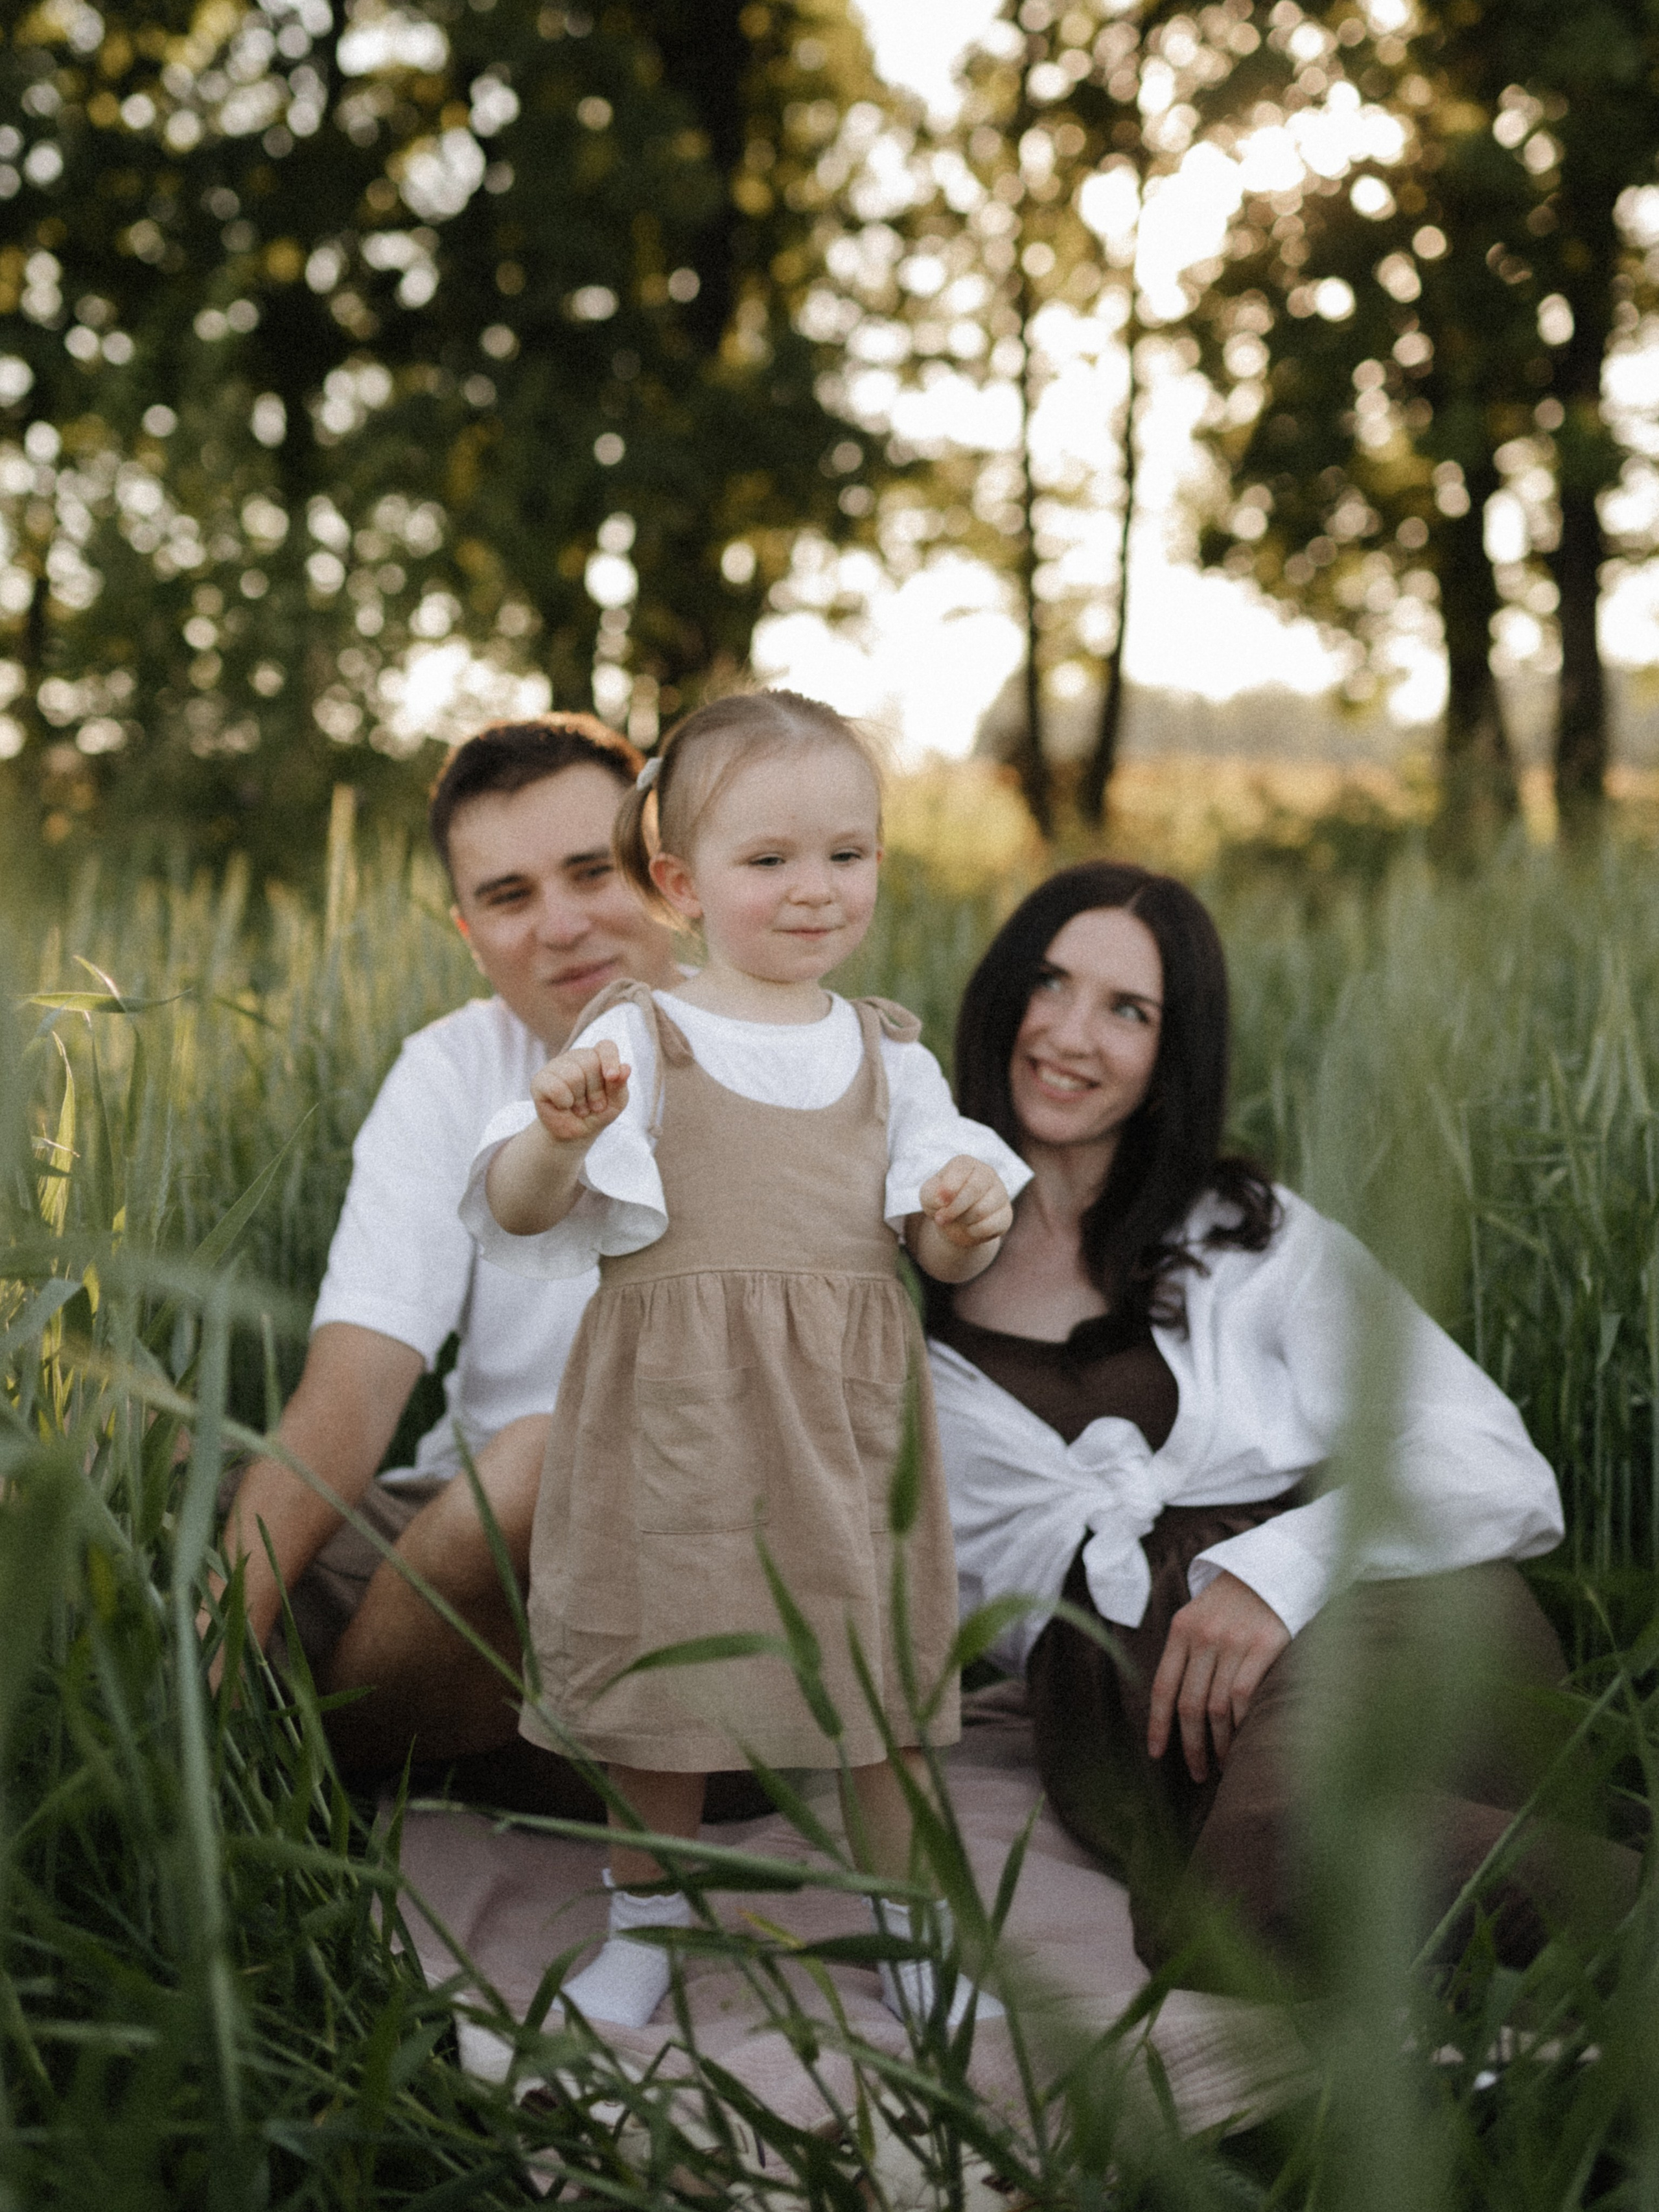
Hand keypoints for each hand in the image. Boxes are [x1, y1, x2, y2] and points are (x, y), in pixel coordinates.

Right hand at [531, 1041, 629, 1145]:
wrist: (576, 1133)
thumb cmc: (598, 1112)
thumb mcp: (616, 1102)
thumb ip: (620, 1085)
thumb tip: (626, 1067)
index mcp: (597, 1057)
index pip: (606, 1047)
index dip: (610, 1060)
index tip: (611, 1077)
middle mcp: (576, 1057)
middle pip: (590, 1063)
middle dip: (596, 1091)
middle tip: (594, 1105)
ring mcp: (556, 1066)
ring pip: (573, 1076)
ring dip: (580, 1100)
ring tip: (579, 1107)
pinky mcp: (540, 1080)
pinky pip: (556, 1088)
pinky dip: (564, 1103)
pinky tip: (563, 1106)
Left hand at [917, 1156, 1013, 1250]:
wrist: (956, 1224)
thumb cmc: (941, 1203)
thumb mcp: (928, 1196)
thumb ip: (932, 1194)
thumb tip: (943, 1199)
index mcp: (966, 1164)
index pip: (962, 1169)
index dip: (949, 1187)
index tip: (939, 1202)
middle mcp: (987, 1173)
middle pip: (974, 1189)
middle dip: (954, 1209)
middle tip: (941, 1219)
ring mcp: (1000, 1193)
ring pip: (982, 1210)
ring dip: (963, 1220)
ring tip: (959, 1219)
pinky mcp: (1006, 1214)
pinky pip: (990, 1226)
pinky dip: (974, 1231)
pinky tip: (971, 1227)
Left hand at [1147, 1570, 1289, 1782]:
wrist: (1275, 1565)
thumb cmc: (1234, 1600)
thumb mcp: (1200, 1615)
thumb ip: (1187, 1652)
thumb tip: (1176, 1706)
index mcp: (1181, 1629)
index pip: (1162, 1686)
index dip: (1157, 1725)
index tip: (1156, 1754)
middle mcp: (1204, 1636)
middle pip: (1189, 1705)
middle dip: (1191, 1746)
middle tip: (1197, 1772)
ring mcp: (1234, 1641)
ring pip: (1217, 1707)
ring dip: (1219, 1743)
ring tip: (1223, 1763)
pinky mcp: (1266, 1645)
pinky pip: (1245, 1696)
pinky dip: (1242, 1724)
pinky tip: (1245, 1739)